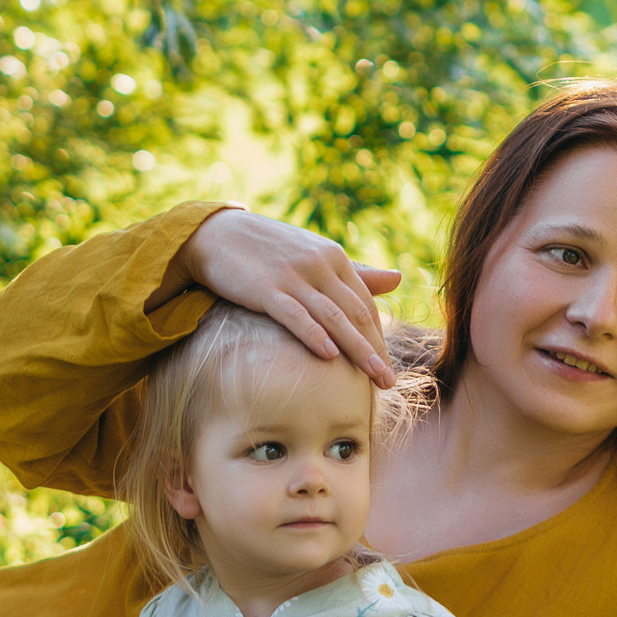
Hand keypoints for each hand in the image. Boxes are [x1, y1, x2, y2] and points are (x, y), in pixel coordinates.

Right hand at [171, 209, 400, 384]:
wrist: (217, 233)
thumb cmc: (269, 249)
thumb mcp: (315, 254)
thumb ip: (356, 272)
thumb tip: (399, 279)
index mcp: (333, 257)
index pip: (365, 303)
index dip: (379, 336)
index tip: (388, 366)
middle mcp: (319, 264)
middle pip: (355, 313)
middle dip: (375, 349)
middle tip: (389, 382)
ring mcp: (293, 276)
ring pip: (333, 317)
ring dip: (358, 349)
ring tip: (374, 377)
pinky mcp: (266, 288)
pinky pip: (295, 314)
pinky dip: (314, 334)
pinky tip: (329, 355)